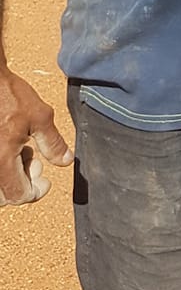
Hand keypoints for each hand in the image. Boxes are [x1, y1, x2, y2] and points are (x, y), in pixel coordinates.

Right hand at [0, 68, 72, 205]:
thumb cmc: (9, 94)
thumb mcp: (40, 116)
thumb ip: (52, 143)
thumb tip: (65, 162)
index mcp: (2, 159)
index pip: (18, 195)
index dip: (36, 191)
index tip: (45, 179)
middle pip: (5, 195)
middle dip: (24, 183)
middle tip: (34, 162)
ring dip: (13, 175)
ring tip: (24, 151)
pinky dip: (4, 166)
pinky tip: (13, 146)